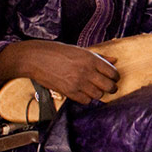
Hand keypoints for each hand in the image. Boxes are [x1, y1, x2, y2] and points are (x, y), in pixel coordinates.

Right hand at [0, 39, 119, 104]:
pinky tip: (84, 92)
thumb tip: (114, 60)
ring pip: (98, 95)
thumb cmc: (57, 52)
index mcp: (91, 59)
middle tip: (109, 87)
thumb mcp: (80, 50)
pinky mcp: (68, 92)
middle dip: (111, 88)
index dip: (115, 77)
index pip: (113, 72)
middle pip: (109, 86)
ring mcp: (77, 82)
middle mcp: (86, 71)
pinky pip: (85, 101)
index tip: (113, 78)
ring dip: (99, 93)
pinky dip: (87, 98)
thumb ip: (99, 57)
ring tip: (94, 89)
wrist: (35, 58)